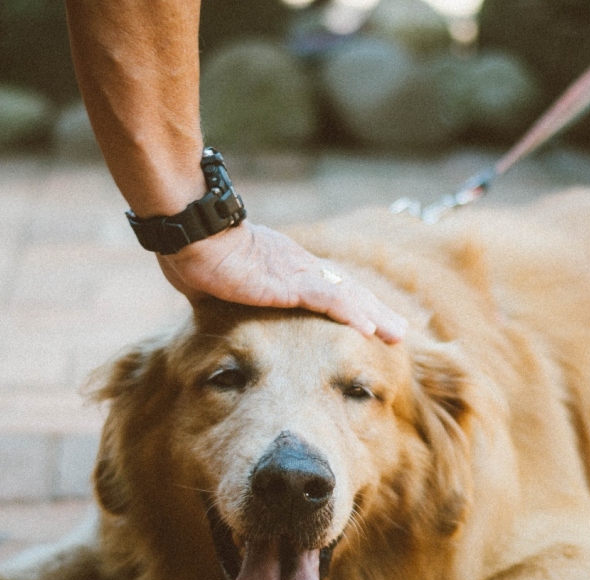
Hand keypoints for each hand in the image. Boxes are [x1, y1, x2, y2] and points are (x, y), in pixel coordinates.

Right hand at [156, 221, 406, 343]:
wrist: (190, 233)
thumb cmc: (194, 254)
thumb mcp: (217, 285)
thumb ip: (226, 296)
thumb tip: (212, 308)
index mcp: (285, 268)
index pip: (329, 289)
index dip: (353, 305)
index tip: (371, 322)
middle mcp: (299, 268)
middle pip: (348, 291)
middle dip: (376, 312)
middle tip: (400, 332)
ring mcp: (296, 273)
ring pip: (347, 296)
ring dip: (374, 316)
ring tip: (397, 336)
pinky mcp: (289, 282)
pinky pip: (327, 300)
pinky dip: (350, 313)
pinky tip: (368, 330)